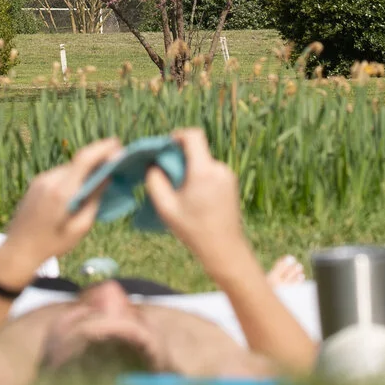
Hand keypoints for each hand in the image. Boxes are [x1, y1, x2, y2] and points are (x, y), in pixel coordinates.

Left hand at [0, 137, 124, 287]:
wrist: (18, 249)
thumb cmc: (52, 244)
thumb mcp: (79, 228)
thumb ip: (94, 200)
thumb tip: (107, 177)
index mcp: (61, 192)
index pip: (84, 159)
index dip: (103, 148)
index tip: (119, 145)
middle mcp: (50, 179)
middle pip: (78, 163)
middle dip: (97, 163)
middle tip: (114, 170)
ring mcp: (40, 179)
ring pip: (70, 169)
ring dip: (84, 172)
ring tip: (97, 185)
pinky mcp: (36, 182)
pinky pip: (60, 175)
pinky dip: (72, 178)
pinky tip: (77, 192)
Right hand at [141, 128, 248, 268]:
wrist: (224, 249)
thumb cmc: (193, 230)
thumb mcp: (166, 207)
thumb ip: (155, 181)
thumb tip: (153, 164)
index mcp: (203, 171)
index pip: (193, 135)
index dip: (178, 135)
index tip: (166, 147)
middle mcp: (219, 168)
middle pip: (197, 150)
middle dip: (181, 158)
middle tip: (169, 177)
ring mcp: (228, 175)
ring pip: (203, 162)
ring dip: (191, 169)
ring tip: (182, 193)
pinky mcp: (231, 183)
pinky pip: (211, 171)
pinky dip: (200, 177)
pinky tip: (195, 198)